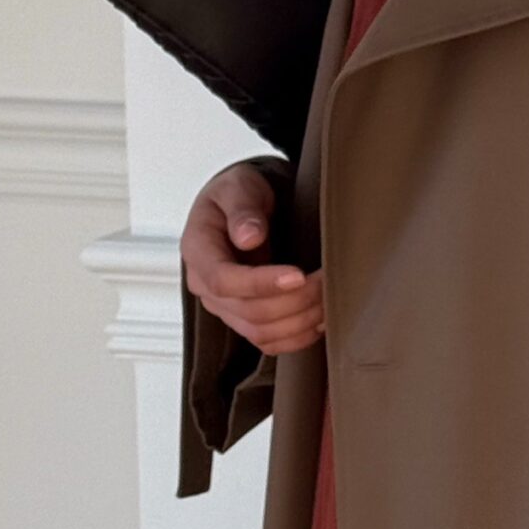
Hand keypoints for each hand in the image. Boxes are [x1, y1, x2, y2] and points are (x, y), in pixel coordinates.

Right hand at [182, 161, 323, 355]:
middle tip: (327, 279)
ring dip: (301, 320)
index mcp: (198, 250)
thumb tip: (249, 237)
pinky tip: (320, 319)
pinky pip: (269, 342)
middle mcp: (206, 285)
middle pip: (249, 311)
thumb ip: (243, 209)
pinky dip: (297, 337)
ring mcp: (225, 306)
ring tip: (329, 297)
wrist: (244, 206)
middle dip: (294, 300)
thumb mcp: (238, 187)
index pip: (223, 280)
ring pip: (261, 332)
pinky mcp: (245, 318)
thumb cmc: (239, 193)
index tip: (298, 275)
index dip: (261, 283)